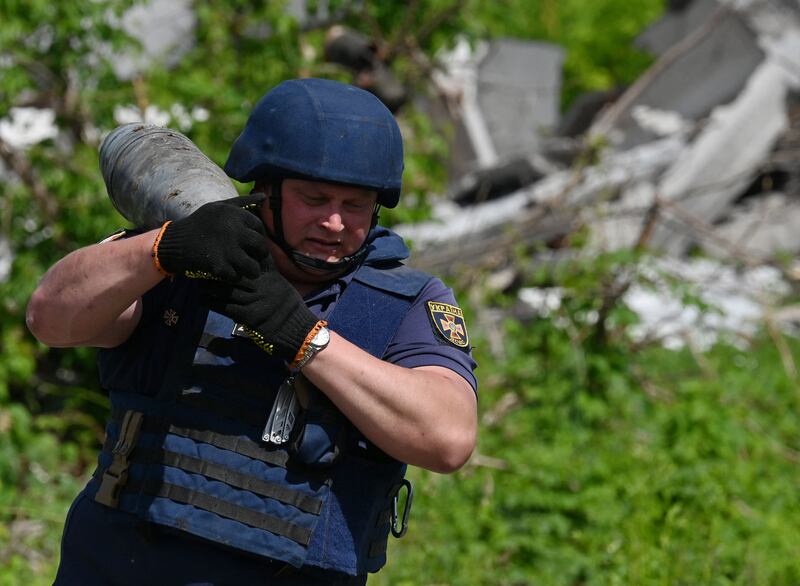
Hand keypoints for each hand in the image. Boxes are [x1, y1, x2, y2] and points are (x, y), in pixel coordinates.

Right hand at [154, 193, 268, 280]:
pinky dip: (233, 277)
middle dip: (259, 255)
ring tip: (244, 269)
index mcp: (235, 214)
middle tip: (252, 258)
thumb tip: (263, 198)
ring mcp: (226, 249)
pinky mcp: (218, 266)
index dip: (257, 236)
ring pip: (253, 267)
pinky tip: (227, 272)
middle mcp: (233, 230)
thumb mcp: (219, 207)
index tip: (250, 242)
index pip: (260, 227)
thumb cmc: (200, 223)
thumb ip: (243, 202)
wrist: (174, 242)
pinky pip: (237, 276)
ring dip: (251, 270)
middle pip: (261, 247)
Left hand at [198, 253, 320, 361]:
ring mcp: (255, 300)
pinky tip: (202, 299)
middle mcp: (263, 286)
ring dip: (210, 286)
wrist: (298, 332)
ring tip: (198, 282)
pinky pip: (224, 306)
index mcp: (272, 277)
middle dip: (218, 269)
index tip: (222, 249)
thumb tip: (255, 269)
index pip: (253, 259)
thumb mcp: (283, 288)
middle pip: (235, 272)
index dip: (237, 254)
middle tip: (202, 264)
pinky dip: (211, 302)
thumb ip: (269, 278)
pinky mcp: (248, 315)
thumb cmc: (290, 311)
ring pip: (226, 289)